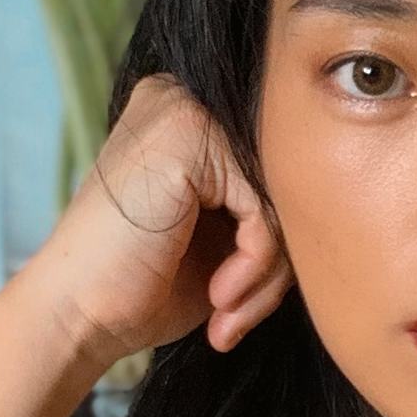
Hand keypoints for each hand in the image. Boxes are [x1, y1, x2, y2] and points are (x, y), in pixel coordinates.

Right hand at [26, 73, 294, 371]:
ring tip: (225, 313)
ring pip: (280, 196)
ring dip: (265, 275)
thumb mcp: (219, 243)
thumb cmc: (141, 288)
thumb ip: (265, 210)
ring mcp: (184, 110)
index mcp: (187, 118)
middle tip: (234, 316)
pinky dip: (255, 267)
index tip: (241, 302)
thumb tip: (339, 204)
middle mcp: (183, 99)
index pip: (271, 172)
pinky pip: (265, 209)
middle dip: (273, 263)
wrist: (76, 317)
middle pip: (280, 179)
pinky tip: (218, 299)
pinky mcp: (189, 136)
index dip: (271, 245)